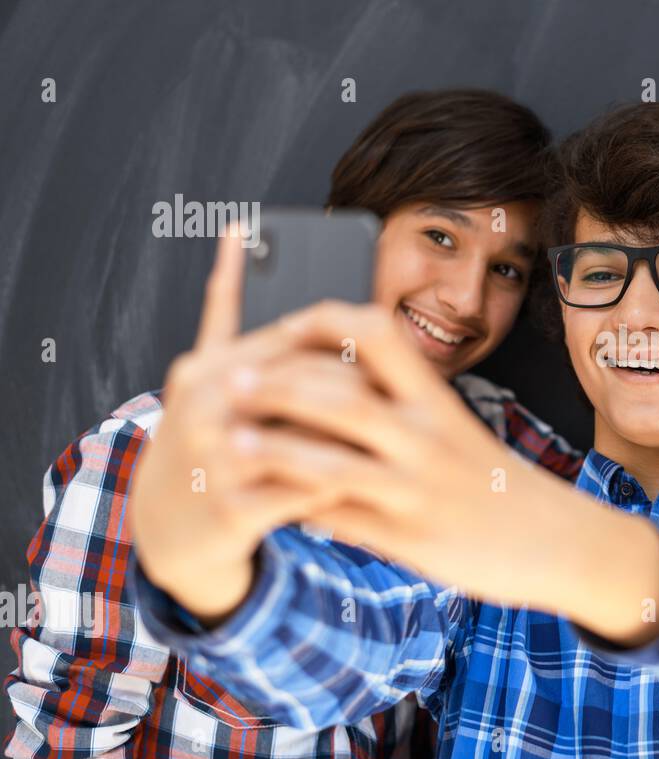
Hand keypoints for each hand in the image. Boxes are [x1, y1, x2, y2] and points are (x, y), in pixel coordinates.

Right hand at [127, 225, 352, 622]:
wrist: (163, 530)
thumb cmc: (203, 437)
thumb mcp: (204, 371)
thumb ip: (226, 305)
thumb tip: (240, 228)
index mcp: (204, 369)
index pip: (290, 339)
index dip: (346, 349)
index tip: (384, 365)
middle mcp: (203, 409)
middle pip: (303, 385)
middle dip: (357, 395)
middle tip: (397, 406)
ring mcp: (213, 461)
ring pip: (307, 441)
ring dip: (352, 445)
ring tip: (385, 447)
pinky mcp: (229, 512)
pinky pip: (302, 495)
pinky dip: (336, 490)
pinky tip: (360, 489)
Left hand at [223, 301, 658, 644]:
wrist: (556, 540)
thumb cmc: (496, 479)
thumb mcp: (457, 426)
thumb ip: (404, 401)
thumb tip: (336, 370)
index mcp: (437, 399)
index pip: (375, 334)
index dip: (320, 323)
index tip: (280, 327)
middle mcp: (427, 436)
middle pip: (339, 395)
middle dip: (276, 385)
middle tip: (228, 381)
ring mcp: (417, 489)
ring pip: (329, 462)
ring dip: (270, 450)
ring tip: (226, 444)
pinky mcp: (410, 538)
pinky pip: (340, 520)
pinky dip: (295, 508)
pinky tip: (262, 503)